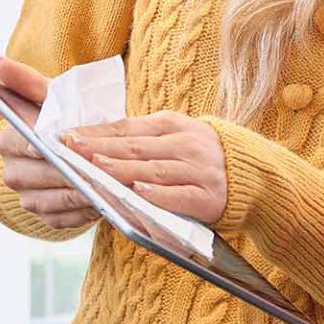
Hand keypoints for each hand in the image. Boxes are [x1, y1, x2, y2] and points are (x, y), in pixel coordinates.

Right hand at [0, 56, 99, 229]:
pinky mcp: (48, 217)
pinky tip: (104, 202)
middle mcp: (13, 174)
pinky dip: (84, 211)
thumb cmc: (65, 119)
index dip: (42, 147)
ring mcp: (29, 198)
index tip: (61, 145)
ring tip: (105, 187)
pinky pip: (65, 219)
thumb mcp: (50, 98)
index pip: (23, 146)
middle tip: (94, 169)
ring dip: (80, 194)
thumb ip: (26, 81)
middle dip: (68, 173)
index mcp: (8, 142)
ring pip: (54, 201)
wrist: (81, 149)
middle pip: (41, 177)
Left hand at [66, 113, 228, 225]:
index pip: (127, 127)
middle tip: (69, 150)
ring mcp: (199, 171)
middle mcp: (187, 144)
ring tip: (94, 169)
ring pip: (153, 170)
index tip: (66, 136)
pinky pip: (180, 196)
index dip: (96, 132)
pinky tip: (137, 193)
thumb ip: (145, 139)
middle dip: (99, 149)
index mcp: (175, 125)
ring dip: (122, 170)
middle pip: (136, 147)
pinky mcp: (209, 198)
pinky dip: (158, 195)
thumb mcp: (179, 137)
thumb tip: (98, 142)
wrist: (257, 179)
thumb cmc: (206, 158)